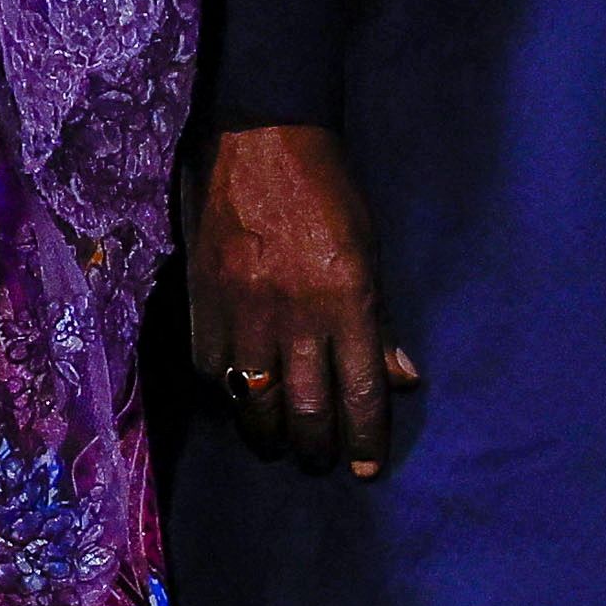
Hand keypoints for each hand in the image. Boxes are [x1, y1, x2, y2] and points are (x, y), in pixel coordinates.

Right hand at [188, 123, 415, 478]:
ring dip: (270, 436)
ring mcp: (244, 313)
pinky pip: (213, 372)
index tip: (366, 469)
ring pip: (254, 404)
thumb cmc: (326, 189)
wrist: (257, 136)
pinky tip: (238, 399)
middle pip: (306, 412)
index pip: (360, 394)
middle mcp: (296, 317)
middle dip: (317, 450)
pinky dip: (228, 394)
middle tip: (321, 461)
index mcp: (347, 301)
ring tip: (279, 445)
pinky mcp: (203, 304)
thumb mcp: (368, 249)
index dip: (364, 441)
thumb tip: (402, 378)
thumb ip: (379, 320)